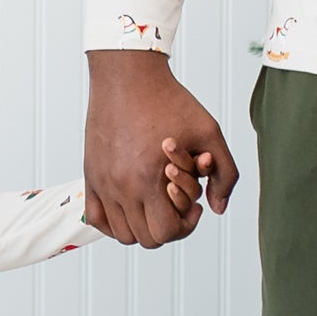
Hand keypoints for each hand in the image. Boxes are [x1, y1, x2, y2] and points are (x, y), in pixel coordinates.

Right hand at [84, 49, 236, 246]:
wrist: (128, 76)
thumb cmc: (170, 101)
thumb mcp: (210, 133)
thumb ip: (225, 174)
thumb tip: (218, 209)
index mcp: (150, 179)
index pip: (166, 233)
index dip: (186, 227)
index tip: (195, 207)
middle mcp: (122, 186)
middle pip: (145, 239)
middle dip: (167, 229)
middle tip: (177, 206)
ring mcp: (103, 183)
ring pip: (121, 233)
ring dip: (142, 227)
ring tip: (156, 204)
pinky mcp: (91, 174)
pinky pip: (96, 218)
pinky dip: (113, 222)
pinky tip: (131, 204)